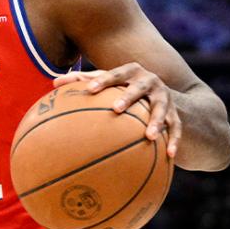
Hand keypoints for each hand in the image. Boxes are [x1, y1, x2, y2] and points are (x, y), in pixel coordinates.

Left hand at [54, 63, 181, 156]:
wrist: (165, 93)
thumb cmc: (124, 87)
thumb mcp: (108, 82)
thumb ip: (83, 81)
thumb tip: (53, 83)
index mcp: (131, 73)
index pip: (115, 74)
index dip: (103, 80)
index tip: (89, 89)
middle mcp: (150, 82)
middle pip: (139, 88)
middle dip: (128, 97)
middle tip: (116, 109)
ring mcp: (164, 98)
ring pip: (161, 109)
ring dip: (156, 122)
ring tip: (149, 136)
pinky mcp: (176, 114)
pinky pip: (176, 128)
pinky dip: (175, 140)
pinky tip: (170, 155)